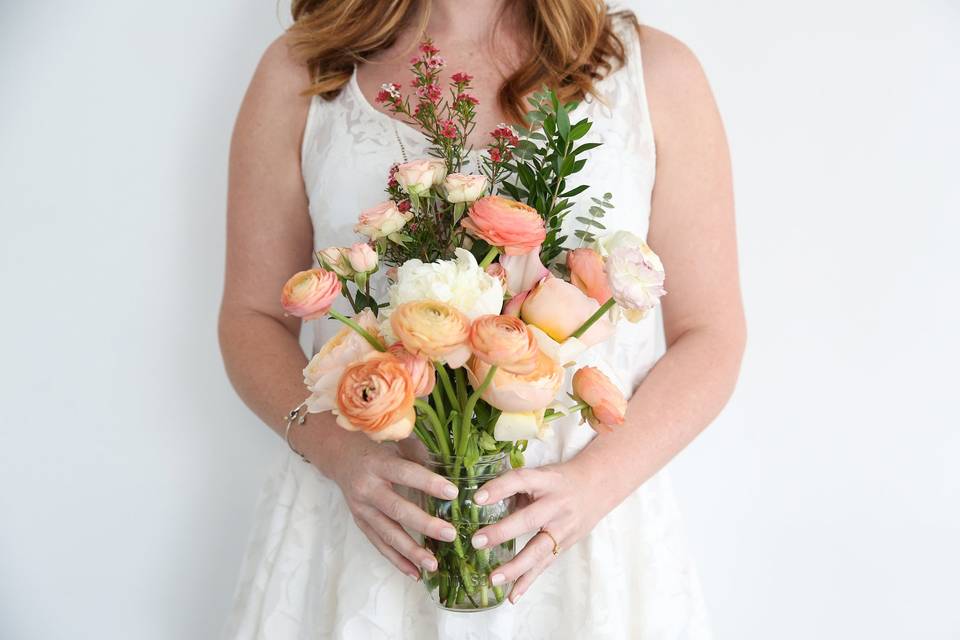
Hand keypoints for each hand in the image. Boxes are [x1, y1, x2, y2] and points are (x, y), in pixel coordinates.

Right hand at [327, 434, 460, 579]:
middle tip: (450, 534)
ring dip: (411, 551)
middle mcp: (367, 488)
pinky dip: (397, 560)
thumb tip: (452, 470)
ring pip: (387, 534)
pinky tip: (415, 573)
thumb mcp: (395, 442)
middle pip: (397, 509)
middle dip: (424, 524)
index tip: (453, 493)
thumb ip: (419, 455)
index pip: (406, 473)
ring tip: (433, 564)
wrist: (339, 457)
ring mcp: (361, 508)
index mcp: (378, 463)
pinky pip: (379, 544)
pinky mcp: (360, 522)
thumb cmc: (375, 446)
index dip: (428, 483)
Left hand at [470, 461, 605, 602]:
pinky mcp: (565, 545)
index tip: (477, 499)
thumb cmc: (559, 480)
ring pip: (538, 550)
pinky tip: (512, 595)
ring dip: (515, 567)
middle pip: (529, 520)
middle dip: (502, 532)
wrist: (596, 487)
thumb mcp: (539, 475)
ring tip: (493, 578)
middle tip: (478, 542)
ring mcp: (562, 527)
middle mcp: (556, 505)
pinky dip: (527, 581)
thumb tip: (480, 502)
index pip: (520, 481)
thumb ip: (514, 487)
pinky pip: (544, 565)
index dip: (499, 489)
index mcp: (546, 480)